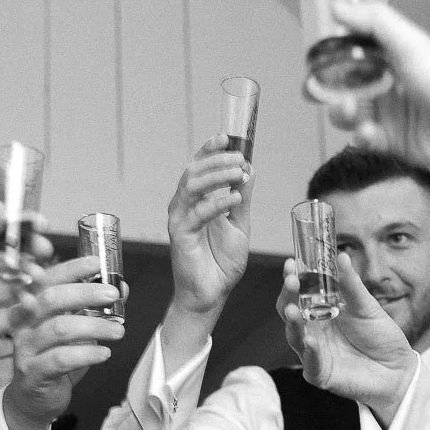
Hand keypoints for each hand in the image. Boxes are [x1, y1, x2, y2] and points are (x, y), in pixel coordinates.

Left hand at [0, 213, 53, 400]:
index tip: (38, 223)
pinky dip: (26, 309)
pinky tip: (30, 301)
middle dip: (30, 252)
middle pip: (12, 260)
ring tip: (35, 275)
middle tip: (41, 250)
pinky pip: (12, 318)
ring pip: (17, 286)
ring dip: (31, 278)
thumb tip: (1, 209)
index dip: (18, 228)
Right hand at [2, 256, 122, 429]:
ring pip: (59, 329)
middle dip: (85, 293)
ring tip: (118, 331)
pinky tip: (104, 353)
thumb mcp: (76, 330)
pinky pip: (60, 359)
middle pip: (51, 300)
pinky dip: (86, 354)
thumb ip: (95, 307)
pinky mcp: (33, 374)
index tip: (97, 262)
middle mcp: (23, 324)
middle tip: (113, 295)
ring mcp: (25, 349)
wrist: (34, 400)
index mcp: (31, 307)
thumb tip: (121, 287)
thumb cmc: (56, 359)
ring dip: (94, 326)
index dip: (71, 268)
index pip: (48, 279)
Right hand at [167, 136, 250, 314]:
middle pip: (194, 171)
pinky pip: (197, 213)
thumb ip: (243, 197)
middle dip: (217, 160)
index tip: (227, 137)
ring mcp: (179, 219)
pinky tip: (234, 198)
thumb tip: (249, 168)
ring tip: (239, 174)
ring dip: (217, 176)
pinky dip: (217, 202)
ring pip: (192, 186)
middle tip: (239, 159)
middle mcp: (183, 205)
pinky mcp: (180, 235)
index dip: (209, 149)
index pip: (199, 166)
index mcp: (195, 199)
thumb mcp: (240, 223)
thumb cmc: (222, 260)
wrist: (212, 292)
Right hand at [276, 254, 418, 422]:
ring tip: (293, 310)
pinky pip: (311, 363)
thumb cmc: (380, 337)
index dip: (292, 279)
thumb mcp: (367, 306)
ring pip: (295, 337)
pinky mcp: (321, 374)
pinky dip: (309, 351)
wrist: (398, 369)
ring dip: (293, 323)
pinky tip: (310, 341)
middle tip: (291, 282)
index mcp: (320, 313)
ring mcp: (314, 353)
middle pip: (291, 313)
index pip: (299, 294)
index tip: (290, 263)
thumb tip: (341, 256)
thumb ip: (351, 285)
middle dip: (288, 297)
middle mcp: (313, 332)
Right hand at [324, 0, 429, 182]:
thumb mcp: (410, 43)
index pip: (356, 51)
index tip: (317, 57)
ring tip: (350, 111)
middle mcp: (392, 84)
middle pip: (347, 84)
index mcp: (397, 57)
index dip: (334, 54)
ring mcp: (393, 115)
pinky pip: (365, 139)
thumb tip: (336, 3)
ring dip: (343, 112)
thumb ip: (373, 21)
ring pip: (351, 113)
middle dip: (329, 88)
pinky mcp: (395, 143)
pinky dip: (361, 136)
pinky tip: (369, 134)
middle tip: (316, 89)